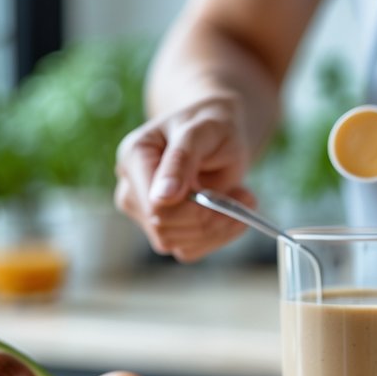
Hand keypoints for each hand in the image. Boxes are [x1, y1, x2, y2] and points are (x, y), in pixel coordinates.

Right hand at [114, 97, 256, 261]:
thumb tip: (162, 198)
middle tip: (245, 196)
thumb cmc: (210, 125)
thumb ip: (181, 160)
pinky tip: (232, 214)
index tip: (225, 193)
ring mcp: (145, 214)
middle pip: (165, 228)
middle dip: (210, 218)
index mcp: (133, 157)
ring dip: (219, 228)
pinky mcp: (164, 231)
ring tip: (242, 198)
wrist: (219, 134)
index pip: (155, 204)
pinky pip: (188, 251)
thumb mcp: (202, 132)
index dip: (192, 208)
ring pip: (177, 244)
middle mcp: (132, 189)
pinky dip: (217, 237)